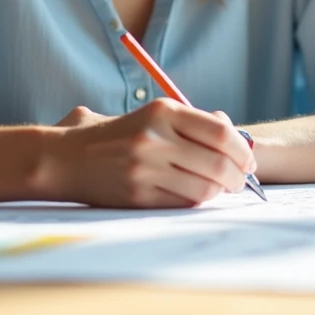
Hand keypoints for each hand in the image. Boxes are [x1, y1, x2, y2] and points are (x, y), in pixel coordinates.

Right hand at [48, 99, 255, 207]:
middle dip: (238, 176)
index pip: (220, 132)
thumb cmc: (117, 135)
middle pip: (218, 163)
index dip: (242, 149)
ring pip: (204, 187)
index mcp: (162, 111)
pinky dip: (197, 201)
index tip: (248, 160)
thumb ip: (190, 121)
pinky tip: (195, 195)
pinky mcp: (137, 195)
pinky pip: (183, 202)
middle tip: (240, 181)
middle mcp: (154, 137)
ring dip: (219, 192)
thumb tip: (232, 131)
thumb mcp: (152, 115)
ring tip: (219, 189)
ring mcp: (145, 168)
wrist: (66, 158)